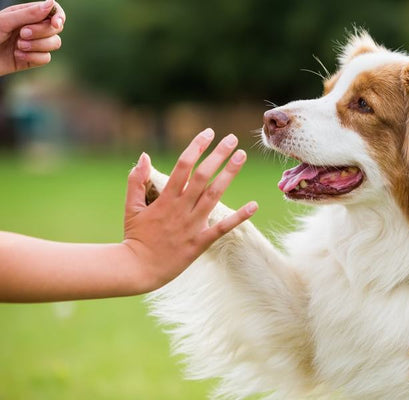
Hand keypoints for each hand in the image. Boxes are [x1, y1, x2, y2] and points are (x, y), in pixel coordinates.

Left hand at [0, 0, 65, 75]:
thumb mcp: (5, 21)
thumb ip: (29, 13)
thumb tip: (51, 3)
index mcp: (27, 14)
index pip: (53, 11)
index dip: (58, 17)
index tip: (55, 24)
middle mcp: (34, 28)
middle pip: (55, 29)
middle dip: (41, 33)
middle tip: (22, 34)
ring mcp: (35, 44)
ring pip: (54, 44)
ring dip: (37, 46)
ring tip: (18, 46)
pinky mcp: (33, 59)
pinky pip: (46, 58)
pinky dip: (33, 57)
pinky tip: (18, 56)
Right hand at [122, 129, 257, 290]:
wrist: (137, 269)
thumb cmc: (134, 236)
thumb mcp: (131, 207)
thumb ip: (136, 181)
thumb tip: (144, 156)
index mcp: (164, 199)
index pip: (183, 166)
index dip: (196, 147)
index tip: (208, 133)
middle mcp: (180, 209)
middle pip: (203, 176)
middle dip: (218, 155)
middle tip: (232, 139)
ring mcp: (192, 225)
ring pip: (214, 195)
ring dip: (229, 174)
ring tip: (242, 156)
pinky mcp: (200, 242)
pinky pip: (222, 228)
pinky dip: (239, 216)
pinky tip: (254, 205)